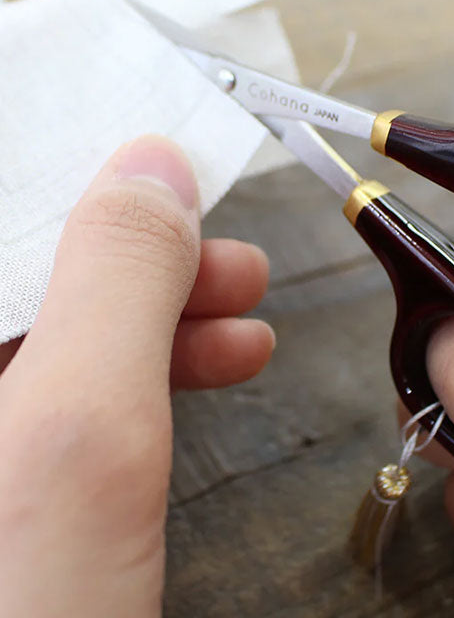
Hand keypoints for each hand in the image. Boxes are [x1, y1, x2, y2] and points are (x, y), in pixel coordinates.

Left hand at [0, 136, 272, 617]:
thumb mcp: (76, 446)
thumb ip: (114, 286)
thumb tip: (152, 165)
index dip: (53, 170)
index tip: (145, 155)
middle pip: (18, 273)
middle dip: (128, 252)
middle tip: (221, 247)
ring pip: (51, 332)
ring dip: (154, 308)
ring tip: (246, 307)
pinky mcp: (9, 481)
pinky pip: (69, 389)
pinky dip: (148, 365)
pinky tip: (221, 357)